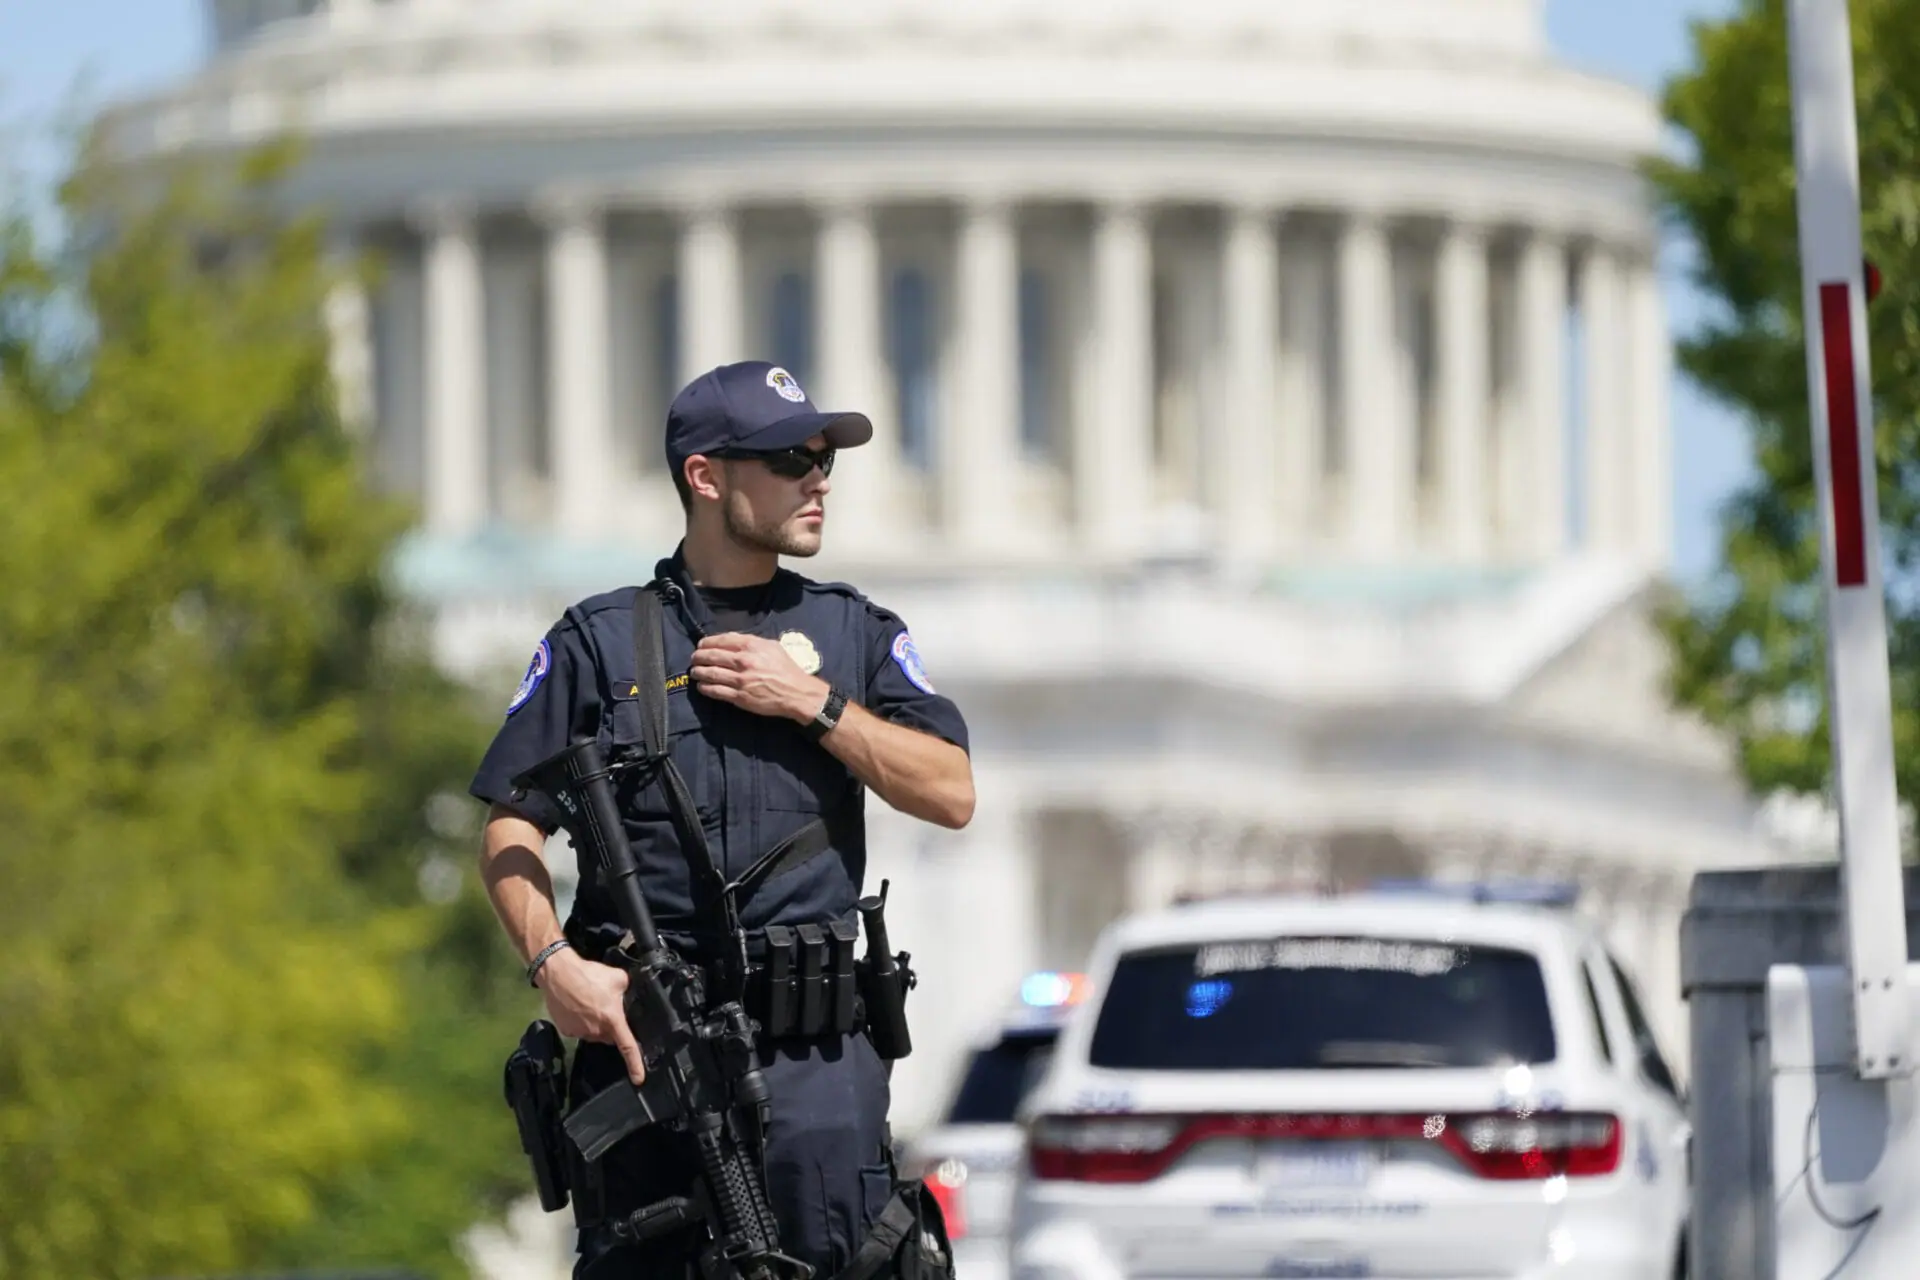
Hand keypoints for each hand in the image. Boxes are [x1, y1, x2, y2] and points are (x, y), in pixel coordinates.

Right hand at [535, 949, 647, 1084]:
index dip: (635, 1064)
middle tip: (608, 1007)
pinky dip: (582, 1022)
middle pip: (610, 1037)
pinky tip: (579, 1007)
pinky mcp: (566, 1031)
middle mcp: (597, 1031)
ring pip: (595, 1034)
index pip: (627, 1047)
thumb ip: (628, 990)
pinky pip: (580, 1030)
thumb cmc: (589, 975)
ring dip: (597, 1023)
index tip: (639, 1079)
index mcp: (613, 1020)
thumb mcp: (618, 977)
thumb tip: (629, 995)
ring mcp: (580, 1033)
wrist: (558, 973)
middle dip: (613, 1027)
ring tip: (591, 1003)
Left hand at [689, 632, 826, 721]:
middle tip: (694, 658)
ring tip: (694, 672)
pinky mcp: (739, 697)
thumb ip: (752, 641)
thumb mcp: (772, 647)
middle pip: (712, 656)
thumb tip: (731, 639)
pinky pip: (716, 691)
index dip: (707, 642)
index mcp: (752, 646)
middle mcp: (744, 661)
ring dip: (698, 672)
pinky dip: (705, 688)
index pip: (721, 640)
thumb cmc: (786, 669)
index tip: (701, 645)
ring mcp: (740, 680)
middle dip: (698, 657)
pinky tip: (702, 686)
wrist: (797, 693)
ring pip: (710, 674)